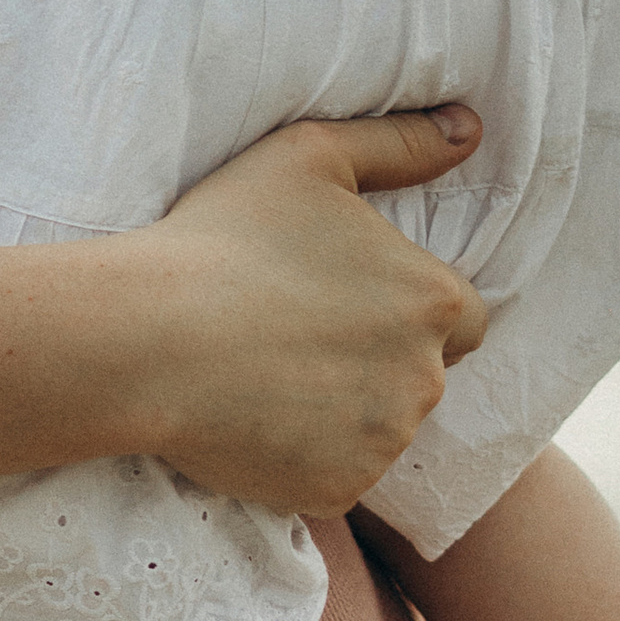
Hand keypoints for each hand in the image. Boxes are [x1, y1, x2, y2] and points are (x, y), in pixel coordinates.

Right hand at [125, 106, 487, 519]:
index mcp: (433, 301)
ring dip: (345, 404)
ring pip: (381, 424)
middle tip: (298, 324)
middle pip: (421, 372)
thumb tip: (470, 130)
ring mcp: (382, 444)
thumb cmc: (228, 234)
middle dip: (377, 355)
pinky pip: (338, 471)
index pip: (463, 314)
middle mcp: (426, 380)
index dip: (410, 303)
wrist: (148, 338)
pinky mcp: (337, 491)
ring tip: (269, 366)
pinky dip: (308, 450)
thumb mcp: (313, 156)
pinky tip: (255, 412)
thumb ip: (402, 142)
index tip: (349, 293)